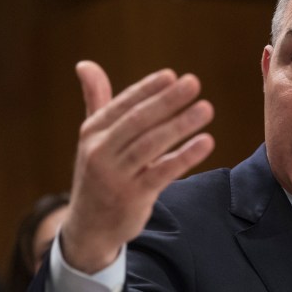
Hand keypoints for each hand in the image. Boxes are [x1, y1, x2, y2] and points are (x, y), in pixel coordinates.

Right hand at [60, 61, 213, 272]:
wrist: (89, 227)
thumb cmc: (98, 175)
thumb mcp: (93, 139)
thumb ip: (97, 101)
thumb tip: (85, 64)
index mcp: (92, 132)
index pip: (123, 105)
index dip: (148, 89)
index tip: (172, 75)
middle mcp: (100, 151)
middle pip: (138, 121)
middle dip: (167, 100)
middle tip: (194, 83)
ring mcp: (116, 175)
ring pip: (151, 144)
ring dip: (181, 125)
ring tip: (206, 109)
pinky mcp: (133, 197)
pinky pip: (162, 172)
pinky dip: (185, 156)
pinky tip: (206, 142)